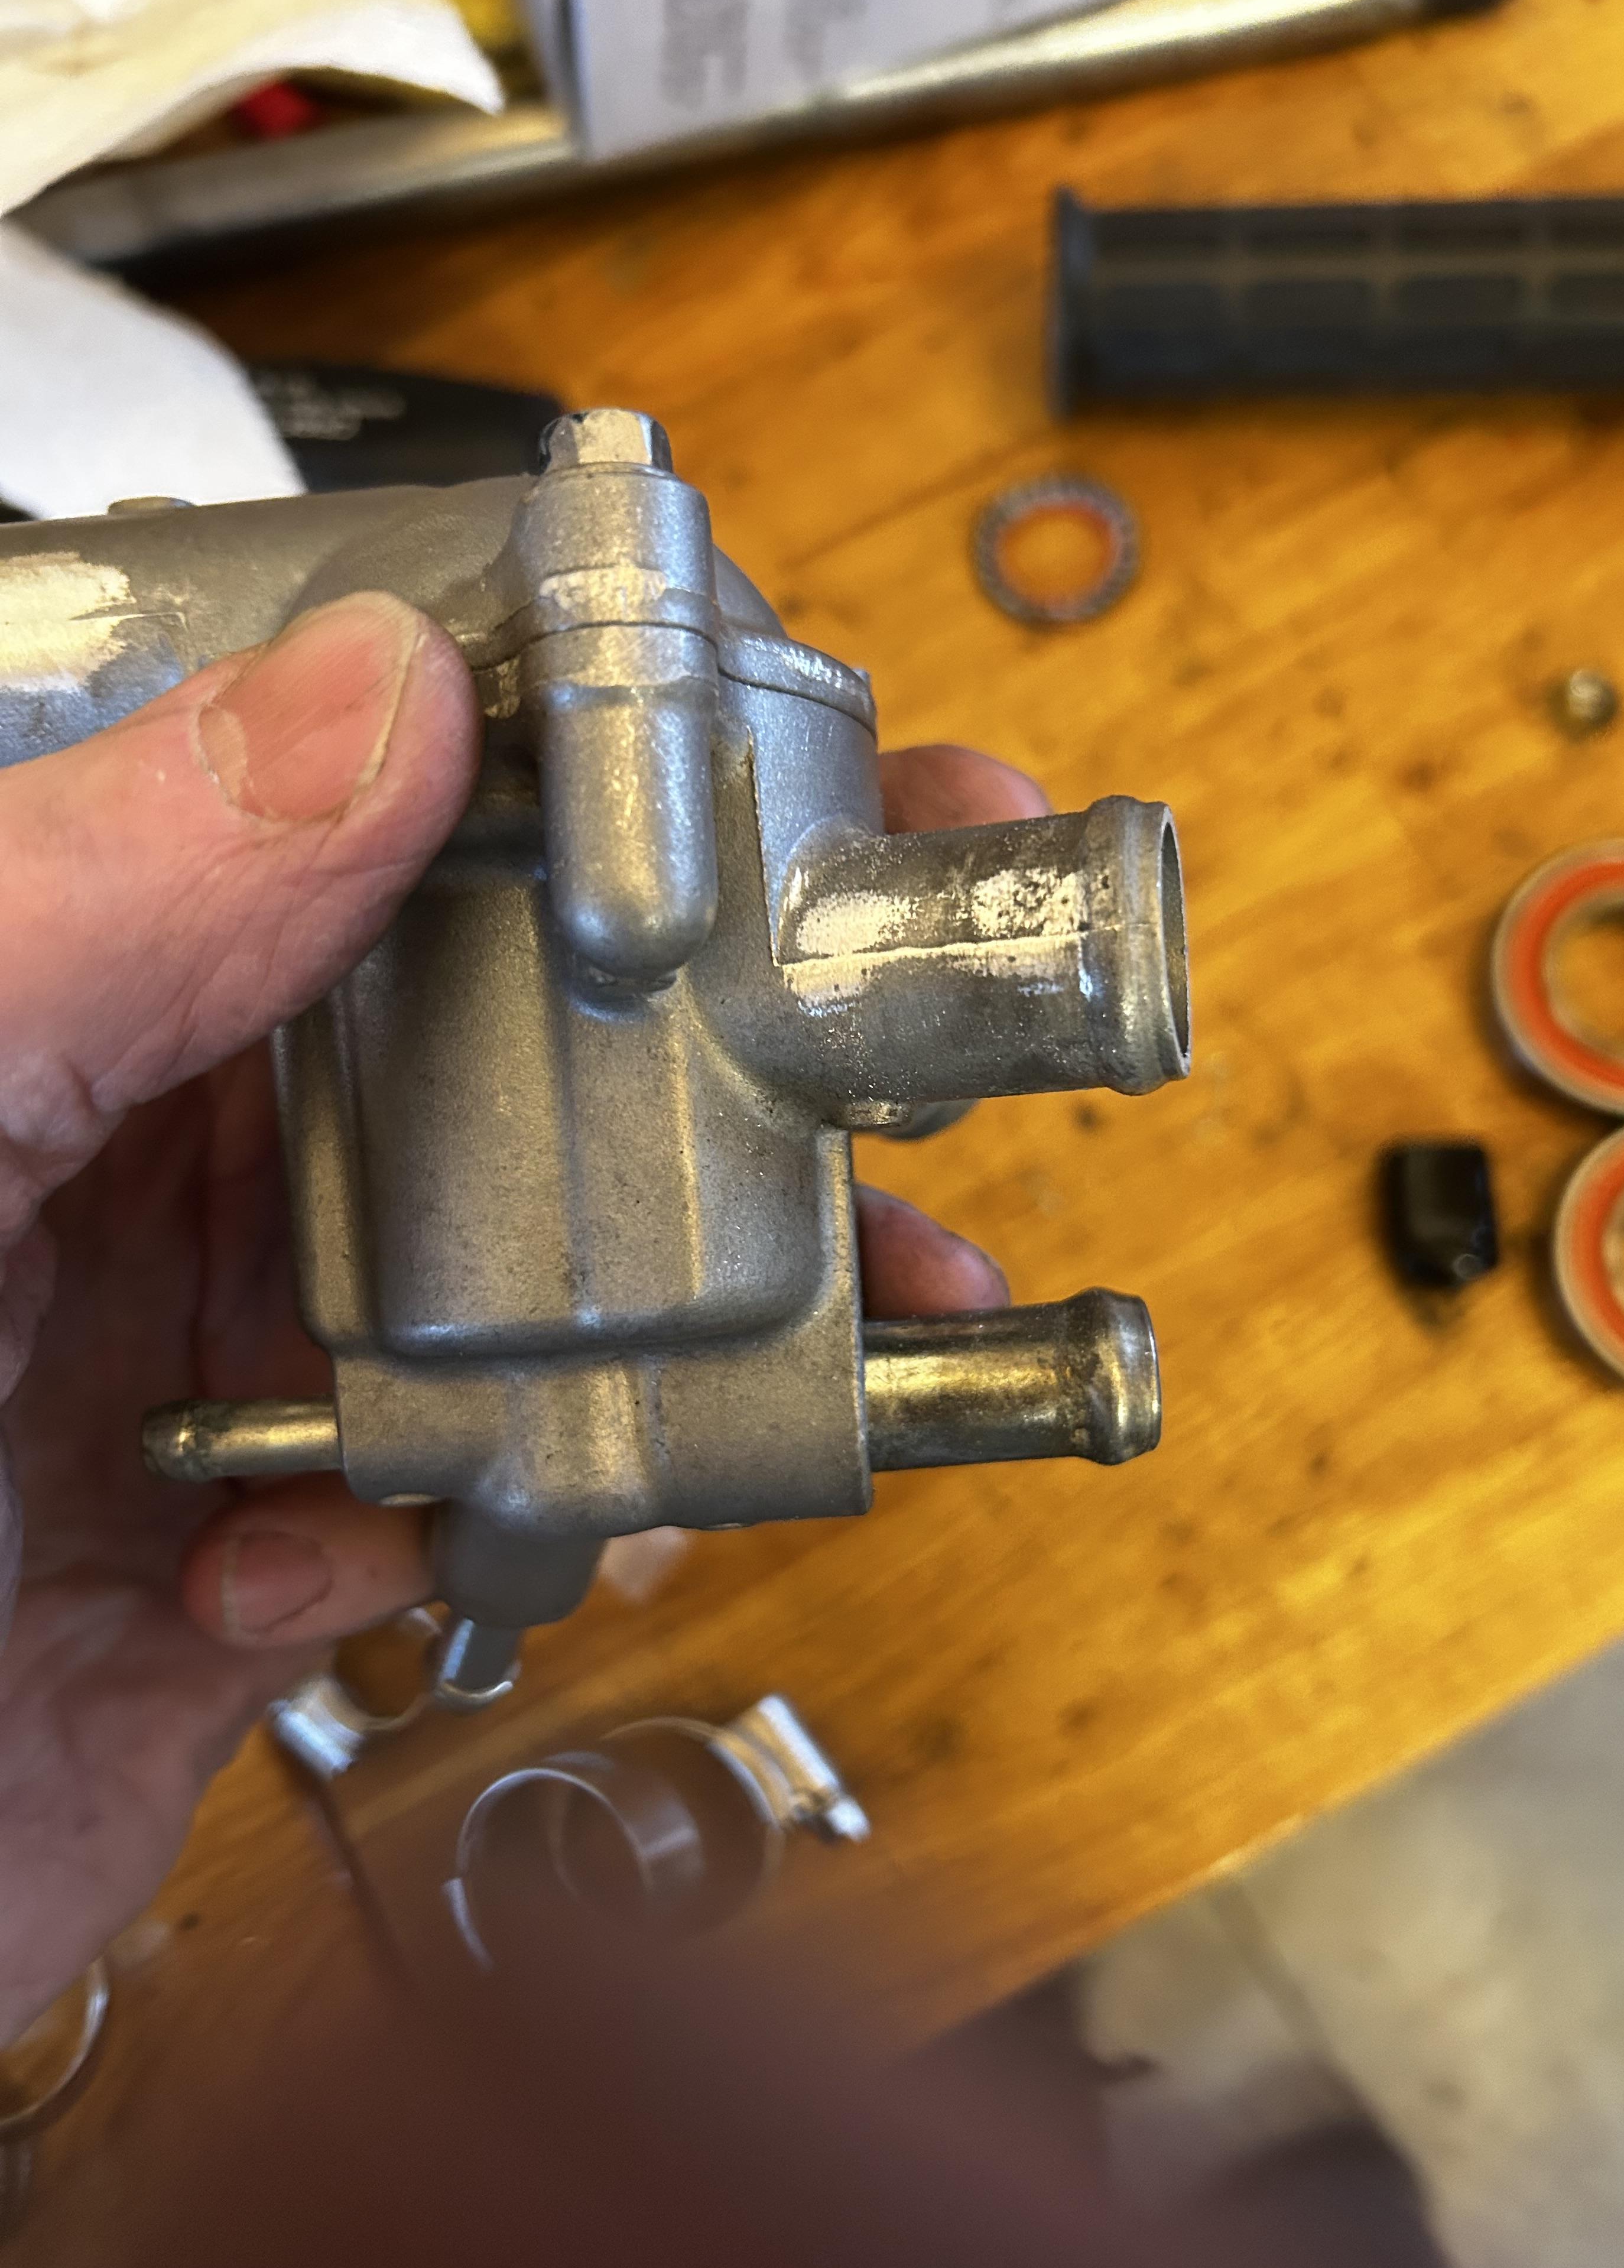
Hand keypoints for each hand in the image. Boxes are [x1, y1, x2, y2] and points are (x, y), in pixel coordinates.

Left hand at [0, 594, 1044, 2043]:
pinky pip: (462, 1510)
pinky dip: (504, 1519)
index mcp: (67, 986)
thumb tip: (373, 702)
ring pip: (526, 1287)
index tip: (773, 764)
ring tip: (851, 1307)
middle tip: (897, 1019)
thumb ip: (100, 900)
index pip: (369, 819)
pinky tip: (437, 1532)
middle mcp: (149, 1154)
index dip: (592, 773)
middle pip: (497, 1052)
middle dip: (719, 1043)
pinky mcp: (248, 1566)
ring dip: (691, 1306)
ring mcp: (211, 1363)